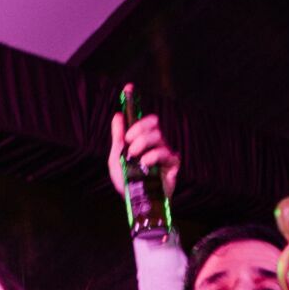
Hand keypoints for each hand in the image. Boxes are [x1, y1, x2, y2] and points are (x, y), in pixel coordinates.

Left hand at [107, 84, 180, 200]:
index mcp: (140, 140)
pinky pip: (165, 151)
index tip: (129, 86)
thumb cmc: (127, 183)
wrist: (136, 203)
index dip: (133, 100)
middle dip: (138, 130)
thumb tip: (117, 115)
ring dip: (142, 144)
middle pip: (151, 122)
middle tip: (129, 144)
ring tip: (135, 157)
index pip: (139, 117)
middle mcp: (154, 143)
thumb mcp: (116, 159)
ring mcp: (164, 152)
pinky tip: (145, 163)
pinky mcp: (172, 164)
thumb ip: (118, 138)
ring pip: (157, 136)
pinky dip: (152, 155)